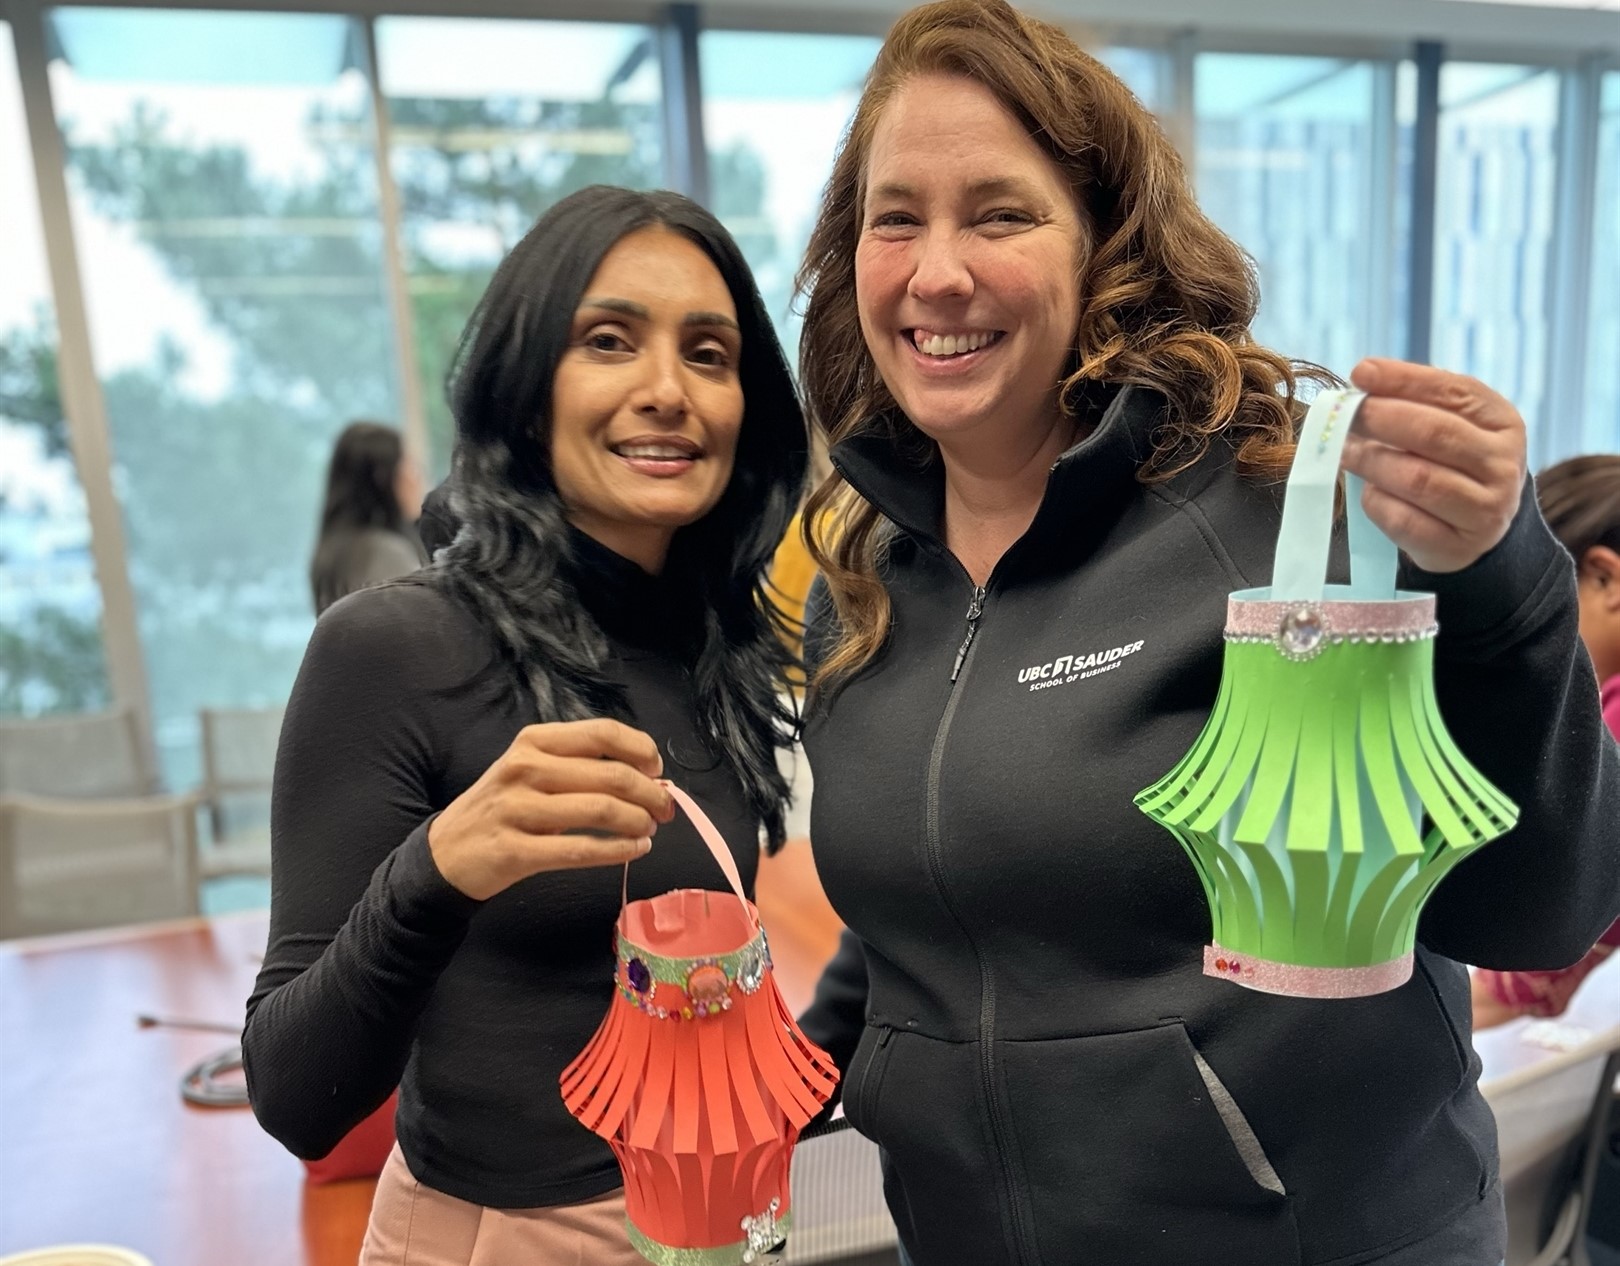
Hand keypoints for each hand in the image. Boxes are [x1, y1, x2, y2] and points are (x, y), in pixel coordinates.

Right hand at [427, 719, 674, 900]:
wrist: (447, 853)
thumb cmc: (504, 807)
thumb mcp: (532, 770)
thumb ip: (582, 765)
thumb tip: (650, 775)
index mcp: (534, 740)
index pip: (602, 733)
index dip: (641, 751)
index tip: (657, 771)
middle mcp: (525, 768)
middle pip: (611, 774)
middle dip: (650, 794)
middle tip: (664, 810)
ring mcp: (517, 809)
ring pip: (600, 811)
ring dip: (638, 822)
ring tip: (649, 830)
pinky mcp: (515, 851)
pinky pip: (580, 850)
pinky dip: (618, 850)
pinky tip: (635, 850)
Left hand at [1341, 358, 1526, 573]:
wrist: (1478, 534)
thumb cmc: (1453, 467)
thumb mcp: (1452, 427)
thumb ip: (1416, 403)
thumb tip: (1364, 378)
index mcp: (1503, 423)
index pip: (1455, 392)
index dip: (1404, 380)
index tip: (1361, 372)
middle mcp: (1502, 465)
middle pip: (1434, 434)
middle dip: (1381, 419)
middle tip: (1345, 415)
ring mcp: (1485, 509)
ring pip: (1416, 478)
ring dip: (1370, 462)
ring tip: (1345, 452)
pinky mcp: (1456, 546)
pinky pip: (1403, 520)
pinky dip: (1376, 502)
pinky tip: (1368, 492)